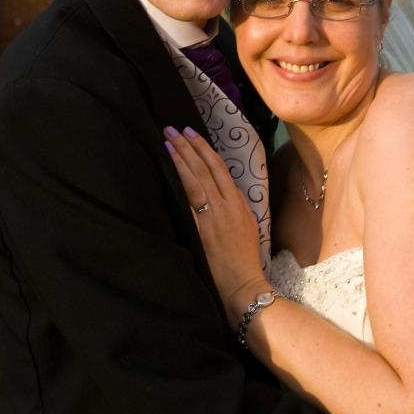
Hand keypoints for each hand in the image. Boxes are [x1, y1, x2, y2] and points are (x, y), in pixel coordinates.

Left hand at [164, 126, 270, 326]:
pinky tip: (167, 172)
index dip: (203, 149)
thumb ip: (233, 207)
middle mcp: (226, 204)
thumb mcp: (246, 225)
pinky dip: (177, 184)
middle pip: (204, 168)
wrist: (243, 283)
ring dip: (180, 158)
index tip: (190, 134)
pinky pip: (188, 202)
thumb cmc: (244, 259)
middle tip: (171, 130)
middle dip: (187, 146)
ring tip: (167, 142)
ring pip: (195, 180)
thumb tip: (220, 192)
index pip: (219, 167)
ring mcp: (214, 216)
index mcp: (238, 202)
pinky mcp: (202, 230)